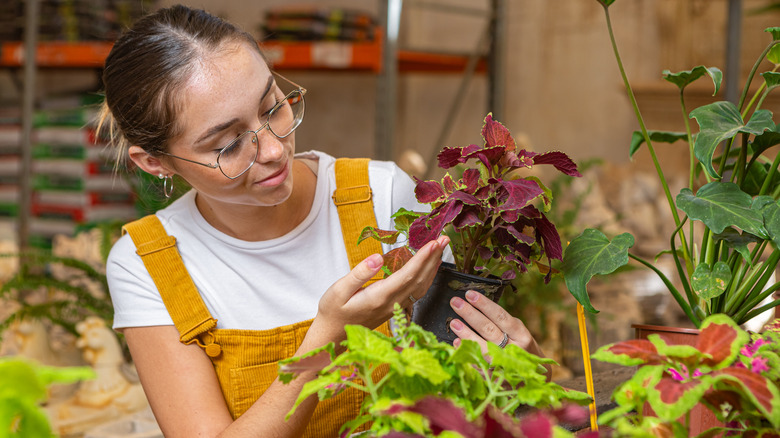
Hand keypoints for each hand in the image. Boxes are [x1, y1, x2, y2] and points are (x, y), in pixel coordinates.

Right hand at [314, 236, 448, 340]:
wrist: (332, 337)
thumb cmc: (333, 313)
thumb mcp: (339, 290)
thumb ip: (359, 273)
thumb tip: (377, 257)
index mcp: (379, 297)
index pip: (407, 274)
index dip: (422, 258)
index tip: (433, 243)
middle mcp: (391, 303)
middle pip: (419, 279)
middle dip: (433, 258)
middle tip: (444, 239)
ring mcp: (395, 308)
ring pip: (420, 287)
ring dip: (432, 267)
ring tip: (440, 250)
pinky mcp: (394, 309)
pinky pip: (416, 292)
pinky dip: (426, 278)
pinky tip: (428, 270)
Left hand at [448, 290, 551, 380]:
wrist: (535, 378)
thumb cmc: (521, 349)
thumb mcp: (518, 333)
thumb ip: (501, 323)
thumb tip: (475, 307)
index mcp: (521, 335)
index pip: (500, 316)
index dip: (484, 305)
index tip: (470, 294)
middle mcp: (514, 349)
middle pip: (489, 330)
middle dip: (470, 315)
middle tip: (455, 303)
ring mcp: (504, 365)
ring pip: (483, 347)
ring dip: (467, 334)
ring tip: (454, 323)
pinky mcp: (495, 376)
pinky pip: (478, 363)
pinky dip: (467, 353)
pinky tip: (457, 344)